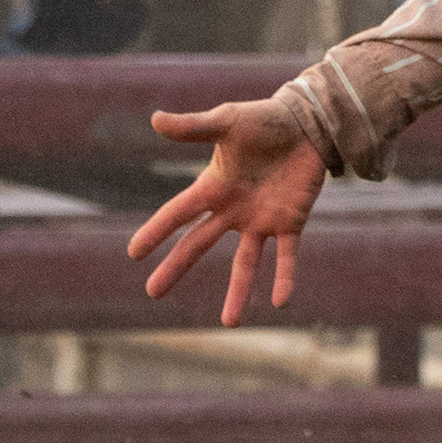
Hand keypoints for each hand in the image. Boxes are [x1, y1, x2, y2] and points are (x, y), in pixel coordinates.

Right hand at [127, 101, 323, 325]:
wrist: (308, 123)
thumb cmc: (264, 119)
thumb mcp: (226, 121)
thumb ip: (193, 126)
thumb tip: (154, 119)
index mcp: (213, 187)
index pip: (177, 213)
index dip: (156, 231)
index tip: (133, 253)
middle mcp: (232, 209)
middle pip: (198, 244)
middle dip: (176, 267)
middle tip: (152, 292)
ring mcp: (261, 220)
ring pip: (245, 263)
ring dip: (238, 292)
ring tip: (230, 323)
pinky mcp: (290, 222)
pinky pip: (286, 256)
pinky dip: (284, 277)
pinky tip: (280, 301)